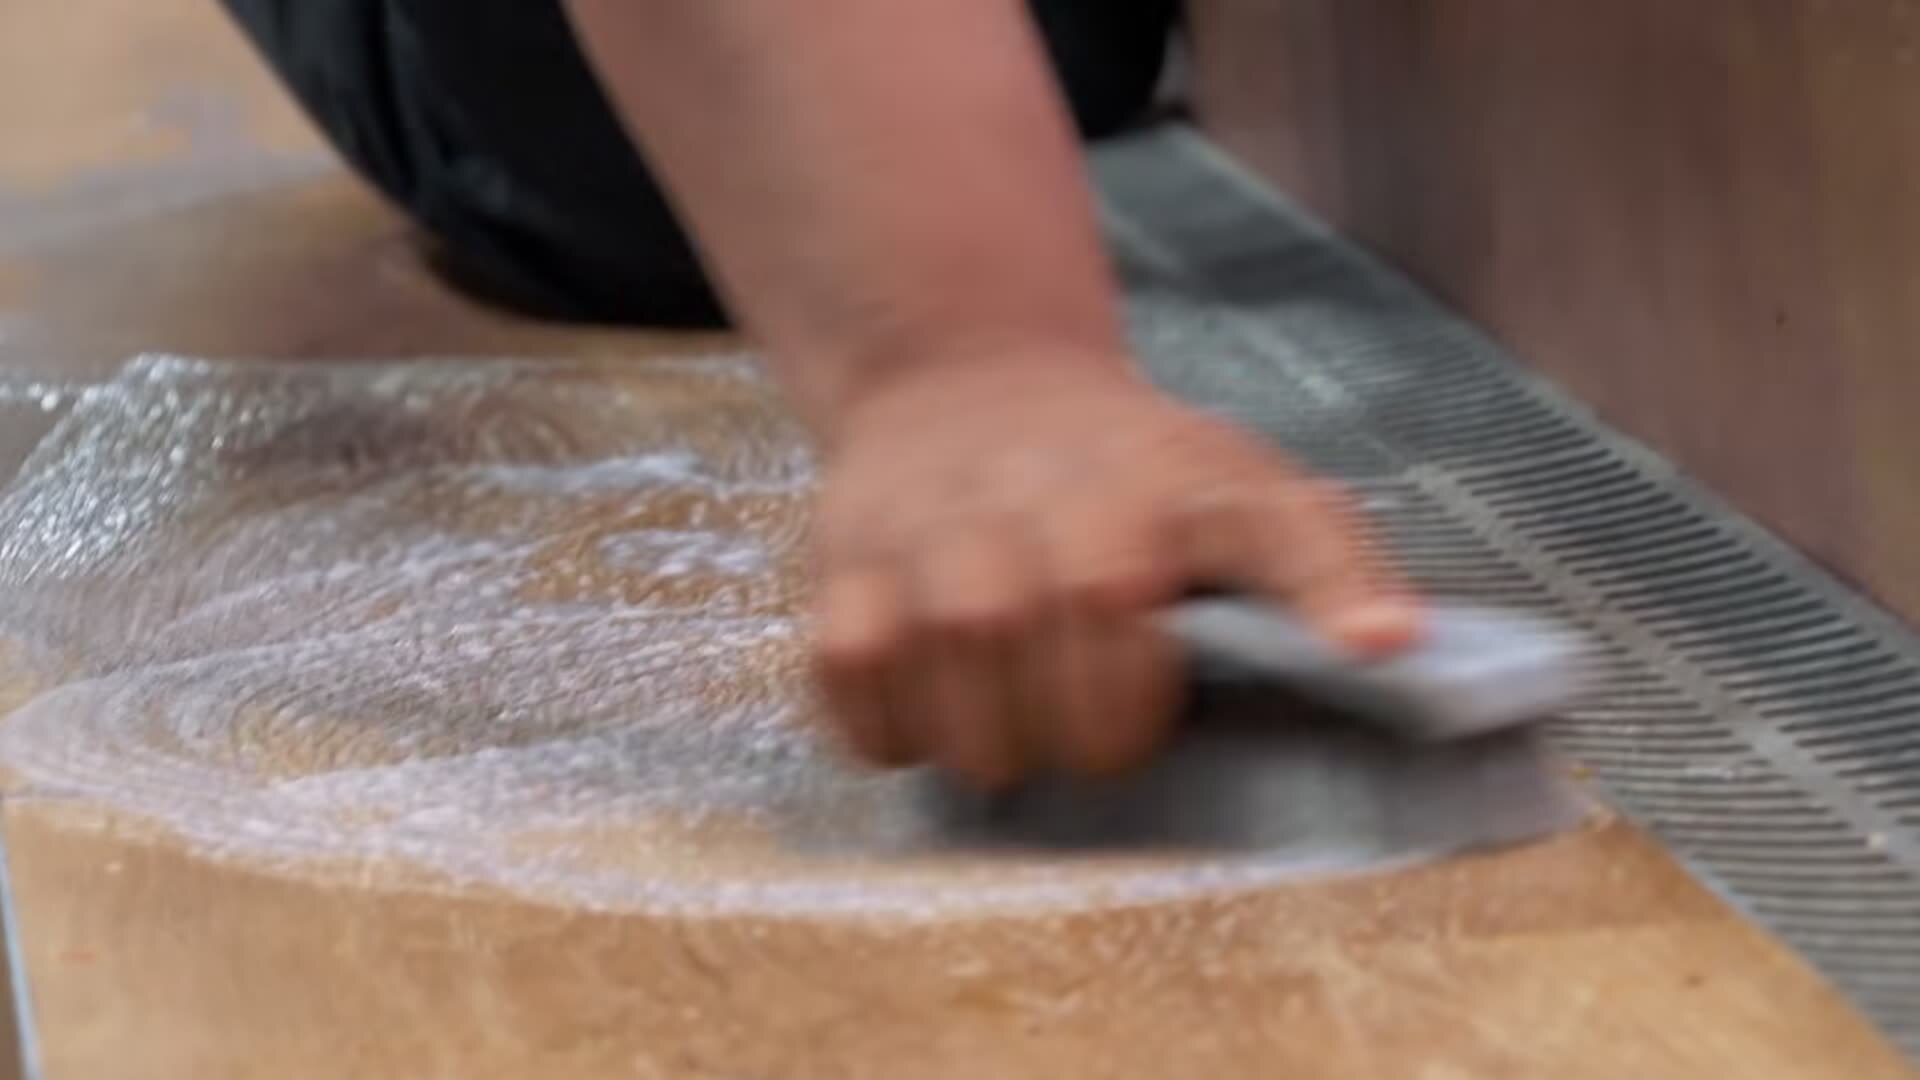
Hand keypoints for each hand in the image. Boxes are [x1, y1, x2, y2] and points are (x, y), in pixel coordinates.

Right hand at [807, 349, 1421, 787]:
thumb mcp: (1241, 488)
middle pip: (1083, 620)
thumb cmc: (1124, 470)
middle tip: (1102, 741)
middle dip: (1101, 725)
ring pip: (956, 650)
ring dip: (992, 737)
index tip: (1371, 648)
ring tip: (1016, 740)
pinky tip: (933, 718)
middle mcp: (1053, 490)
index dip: (1319, 591)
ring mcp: (938, 524)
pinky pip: (853, 668)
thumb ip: (1323, 563)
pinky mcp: (846, 560)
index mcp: (1171, 480)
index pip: (1263, 532)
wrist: (967, 382)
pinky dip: (889, 725)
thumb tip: (1393, 647)